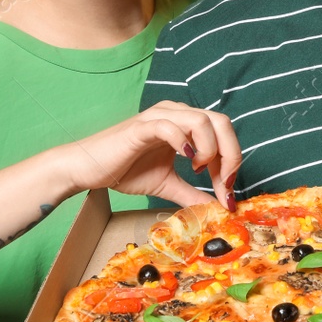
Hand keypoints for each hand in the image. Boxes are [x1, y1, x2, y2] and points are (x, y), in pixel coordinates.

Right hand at [62, 102, 241, 211]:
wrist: (89, 169)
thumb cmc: (124, 170)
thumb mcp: (168, 185)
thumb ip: (193, 194)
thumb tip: (219, 208)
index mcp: (185, 124)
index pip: (223, 133)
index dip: (233, 161)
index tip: (229, 191)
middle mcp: (176, 114)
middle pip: (221, 121)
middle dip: (231, 154)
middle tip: (224, 182)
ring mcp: (159, 117)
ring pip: (201, 120)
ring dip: (210, 149)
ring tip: (198, 169)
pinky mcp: (141, 127)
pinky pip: (170, 126)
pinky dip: (184, 142)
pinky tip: (186, 160)